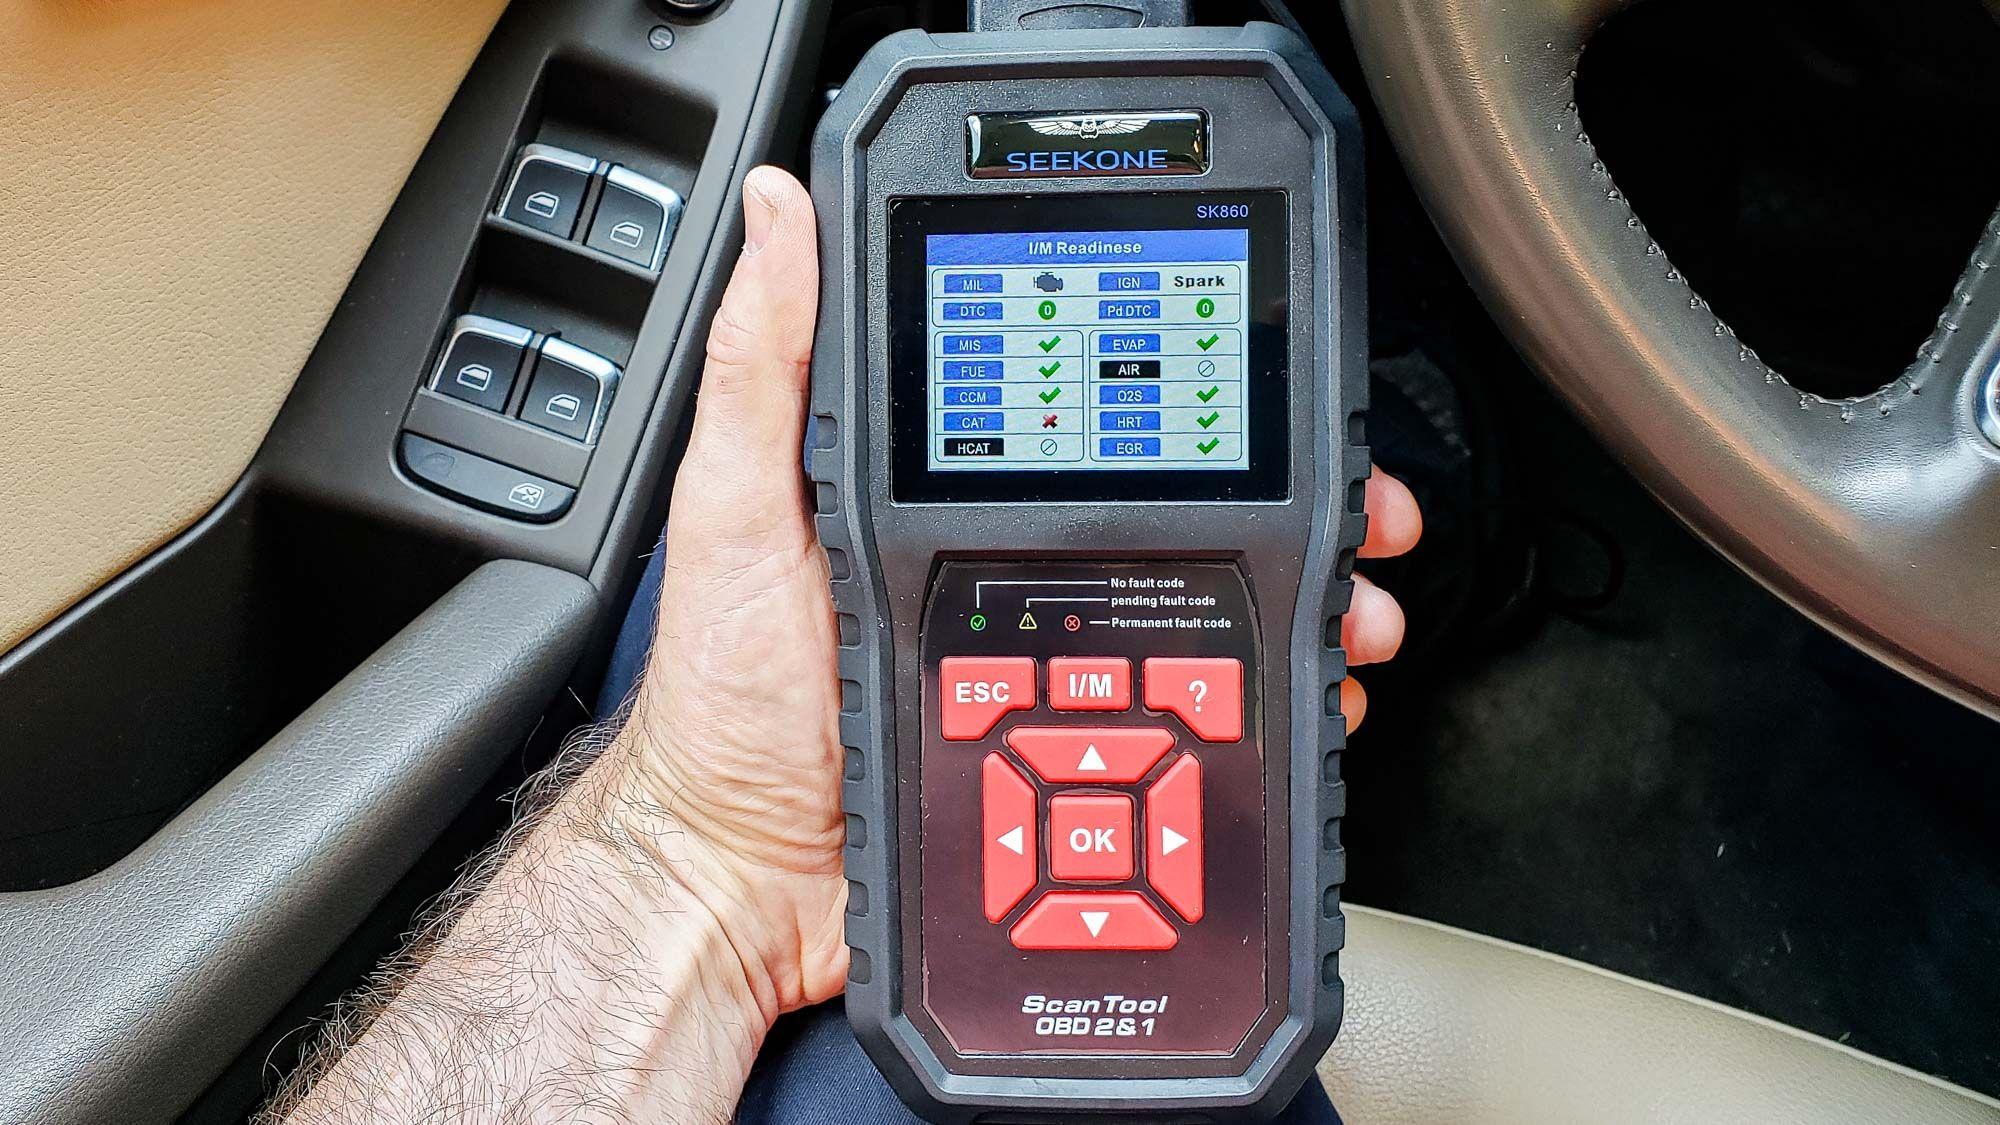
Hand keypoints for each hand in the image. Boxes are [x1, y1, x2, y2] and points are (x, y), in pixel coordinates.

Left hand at [601, 167, 1422, 1034]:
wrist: (745, 881)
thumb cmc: (726, 702)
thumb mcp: (737, 511)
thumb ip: (766, 368)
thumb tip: (780, 211)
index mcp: (948, 491)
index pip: (1095, 414)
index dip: (1192, 387)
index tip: (1271, 377)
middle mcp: (1017, 562)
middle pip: (1187, 504)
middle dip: (1297, 497)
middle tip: (1362, 512)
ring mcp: (1057, 656)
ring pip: (1216, 605)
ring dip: (1308, 596)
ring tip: (1353, 610)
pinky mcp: (1078, 741)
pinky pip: (1197, 715)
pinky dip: (1269, 699)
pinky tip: (1310, 689)